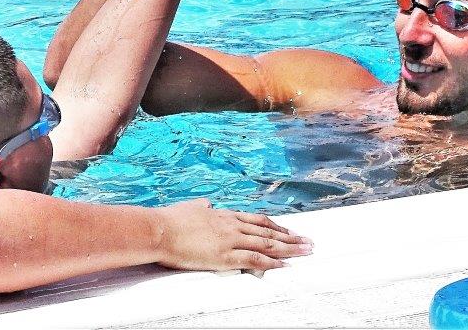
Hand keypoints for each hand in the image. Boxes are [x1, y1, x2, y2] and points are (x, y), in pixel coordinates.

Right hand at [154, 198, 312, 272]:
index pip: (257, 220)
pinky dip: (272, 262)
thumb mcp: (190, 207)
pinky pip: (254, 258)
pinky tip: (284, 264)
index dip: (275, 226)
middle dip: (290, 237)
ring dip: (289, 248)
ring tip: (306, 251)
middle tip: (308, 241)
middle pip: (268, 231)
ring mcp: (230, 239)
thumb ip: (202, 206)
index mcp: (224, 215)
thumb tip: (207, 203)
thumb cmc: (170, 220)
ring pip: (267, 243)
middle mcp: (232, 225)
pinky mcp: (225, 255)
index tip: (288, 230)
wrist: (160, 229)